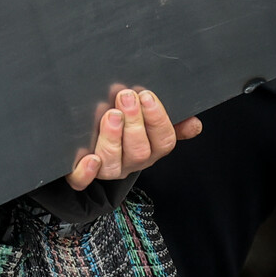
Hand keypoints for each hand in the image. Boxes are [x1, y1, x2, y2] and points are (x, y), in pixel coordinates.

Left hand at [69, 85, 201, 190]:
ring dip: (113, 138)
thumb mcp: (149, 124)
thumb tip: (195, 123)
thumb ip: (172, 123)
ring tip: (111, 114)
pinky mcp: (80, 175)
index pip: (163, 141)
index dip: (157, 119)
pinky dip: (86, 172)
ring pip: (113, 164)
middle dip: (134, 123)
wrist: (87, 148)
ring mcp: (107, 170)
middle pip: (139, 152)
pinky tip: (89, 158)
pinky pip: (83, 180)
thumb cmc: (123, 128)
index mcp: (150, 149)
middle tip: (126, 96)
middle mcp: (130, 163)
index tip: (147, 96)